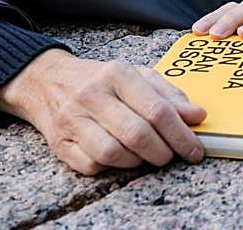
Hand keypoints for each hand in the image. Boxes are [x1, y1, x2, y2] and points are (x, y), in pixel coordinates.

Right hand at [0, 48, 205, 174]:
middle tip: (172, 156)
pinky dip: (112, 167)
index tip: (195, 149)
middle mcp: (92, 95)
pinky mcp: (59, 143)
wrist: (45, 80)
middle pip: (137, 134)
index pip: (156, 110)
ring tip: (146, 155)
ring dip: (138, 161)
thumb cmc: (100, 80)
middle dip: (163, 152)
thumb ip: (168, 95)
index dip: (181, 135)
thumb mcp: (136, 76)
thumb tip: (197, 116)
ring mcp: (72, 120)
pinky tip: (119, 155)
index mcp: (117, 74)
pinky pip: (92, 166)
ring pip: (113, 154)